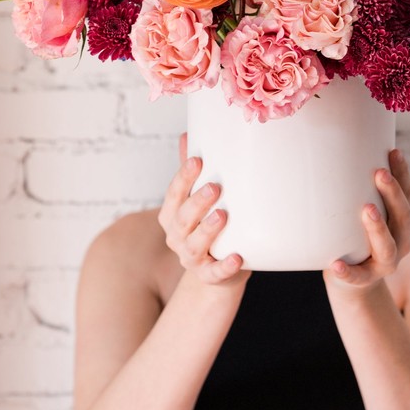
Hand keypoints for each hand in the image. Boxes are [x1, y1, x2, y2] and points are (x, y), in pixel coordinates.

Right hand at [157, 134, 249, 288]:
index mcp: (172, 215)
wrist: (216, 269)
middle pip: (183, 218)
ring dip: (207, 230)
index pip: (174, 194)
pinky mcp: (208, 276)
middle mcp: (176, 236)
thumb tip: (188, 134)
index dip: (184, 178)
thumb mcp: (196, 199)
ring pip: (195, 245)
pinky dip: (225, 267)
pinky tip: (238, 258)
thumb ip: (191, 172)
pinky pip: (214, 273)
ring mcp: (191, 258)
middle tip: (215, 186)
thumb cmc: (208, 225)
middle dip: (197, 202)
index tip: (198, 160)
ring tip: (222, 215)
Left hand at [324, 148, 409, 291]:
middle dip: (392, 194)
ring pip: (387, 247)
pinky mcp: (364, 280)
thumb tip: (346, 141)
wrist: (355, 279)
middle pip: (402, 216)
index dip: (403, 173)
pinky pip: (356, 277)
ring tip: (367, 209)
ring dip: (378, 228)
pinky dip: (347, 271)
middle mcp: (401, 241)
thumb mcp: (368, 209)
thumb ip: (365, 187)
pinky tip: (335, 264)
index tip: (393, 151)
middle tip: (379, 173)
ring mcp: (384, 263)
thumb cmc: (359, 234)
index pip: (408, 194)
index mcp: (404, 221)